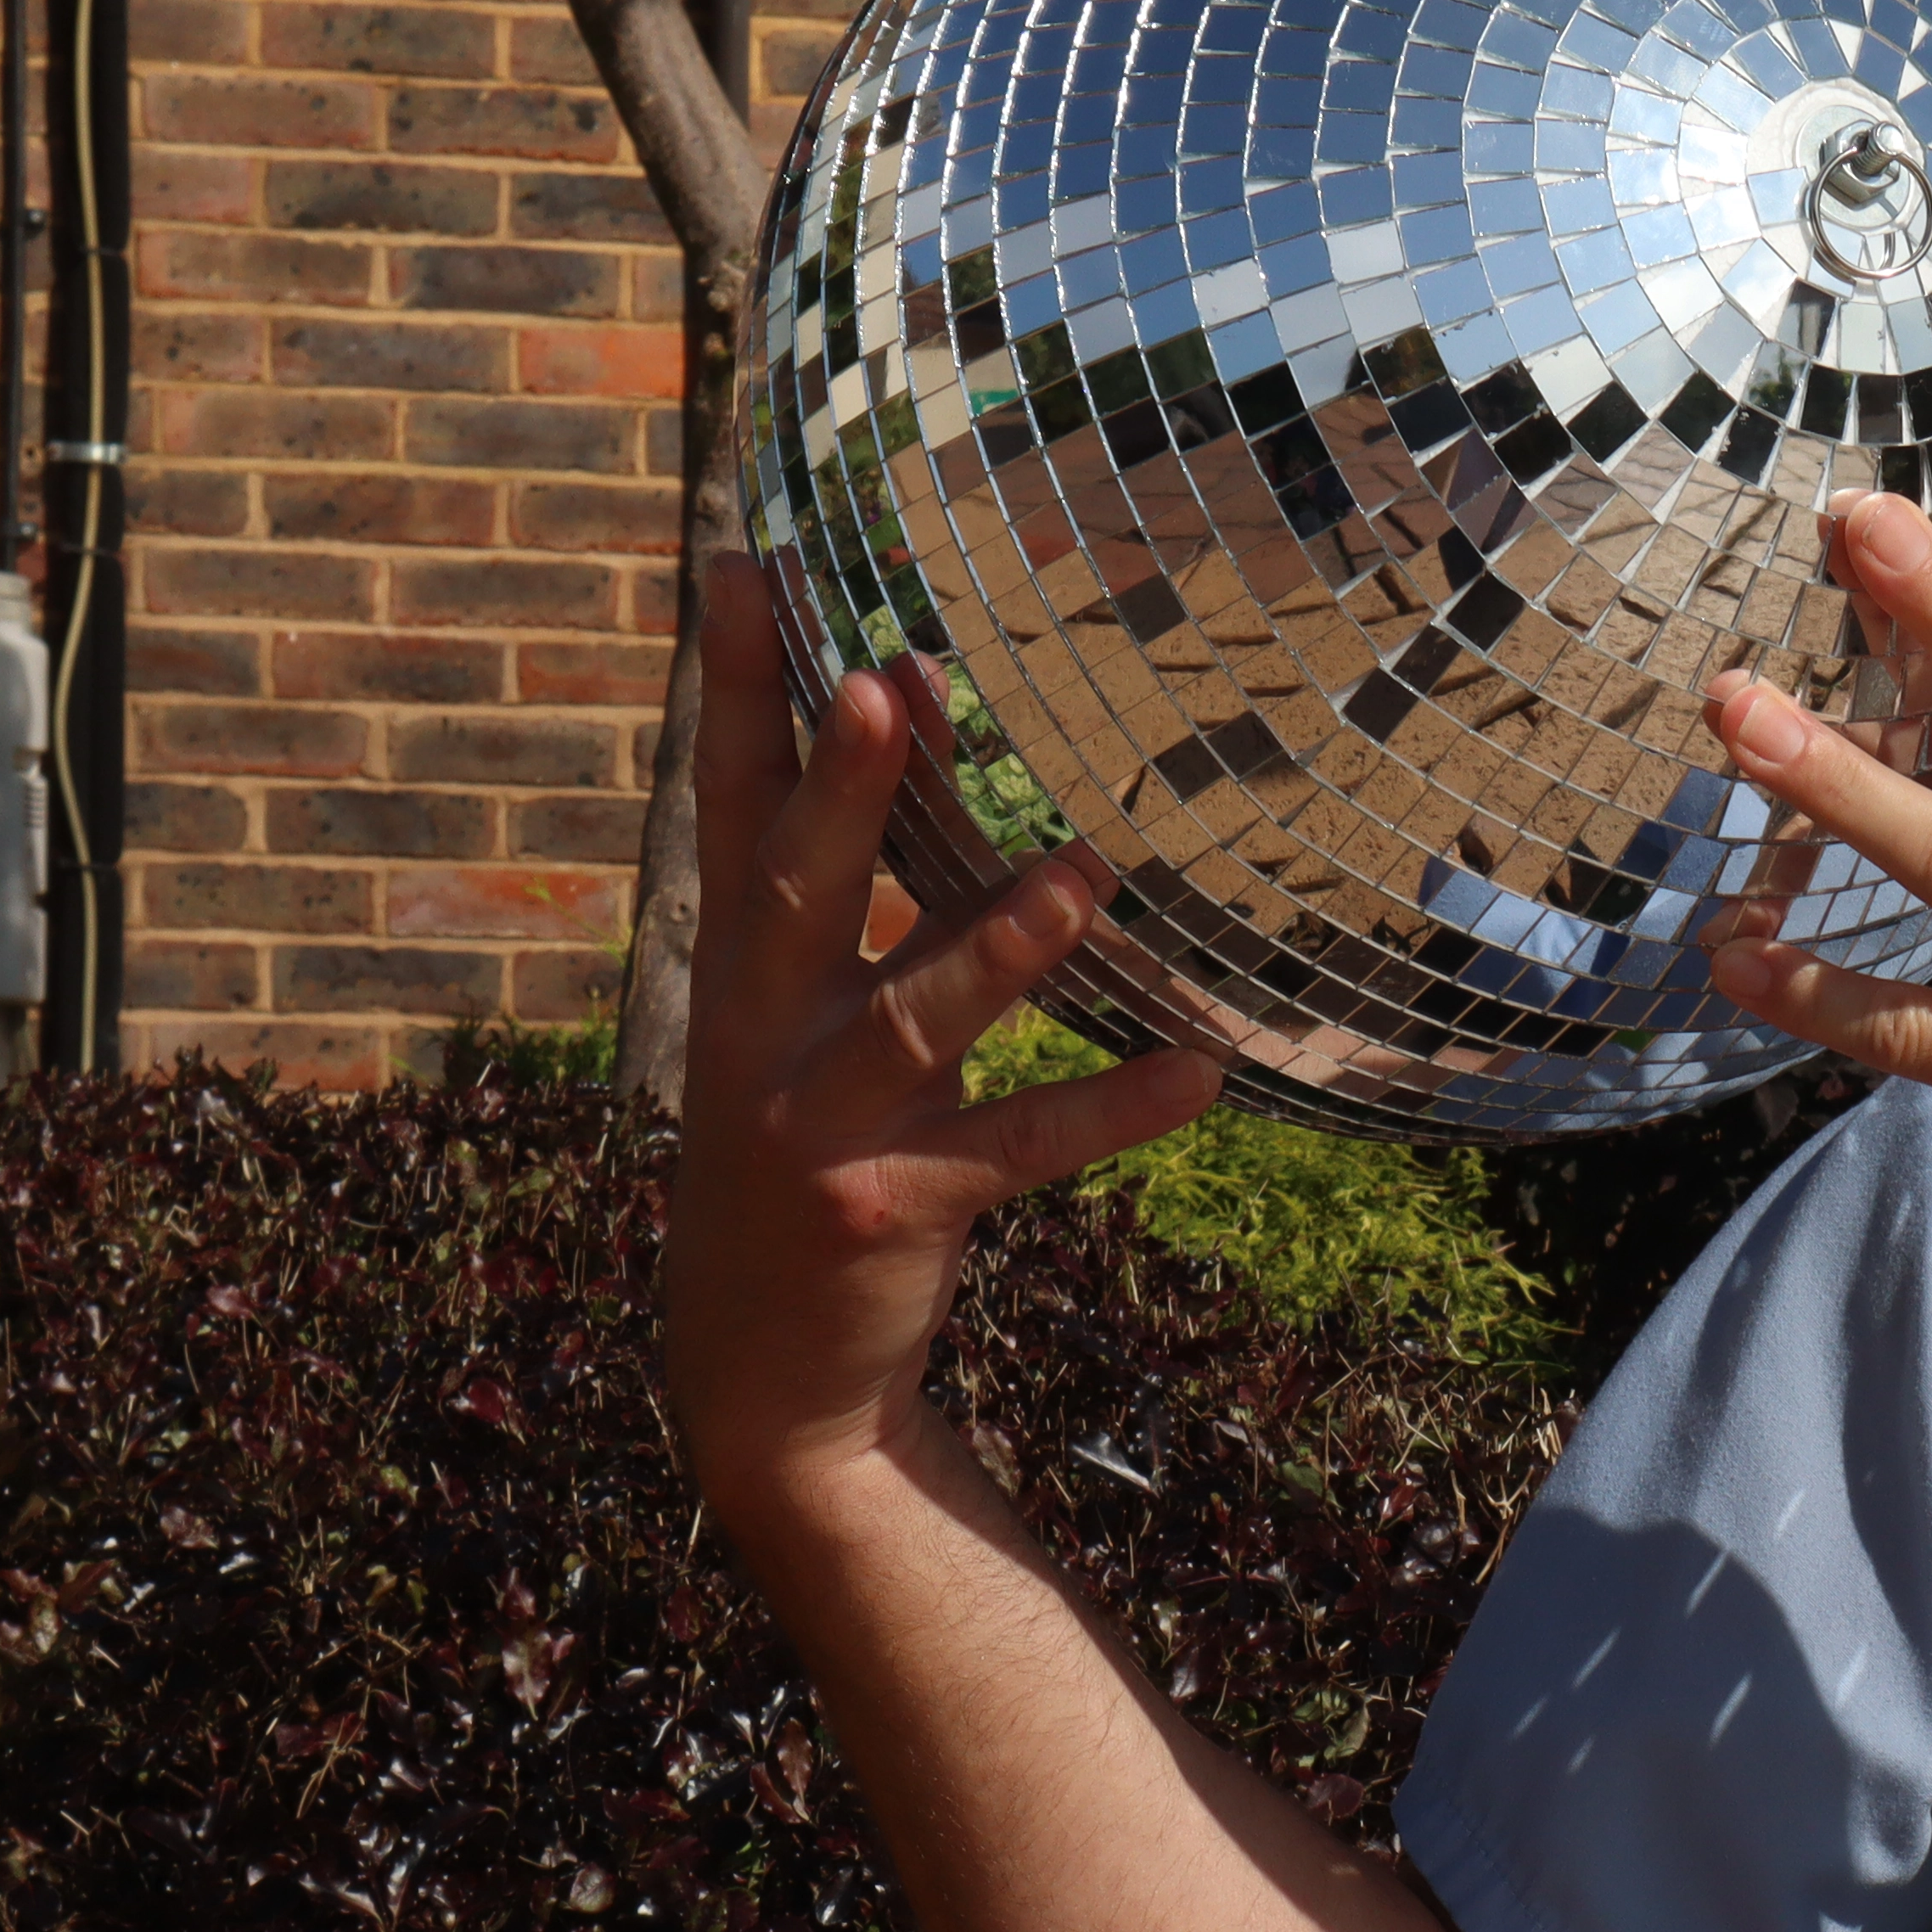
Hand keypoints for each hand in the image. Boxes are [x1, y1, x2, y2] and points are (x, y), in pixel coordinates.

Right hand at [660, 557, 1220, 1528]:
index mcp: (739, 970)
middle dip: (839, 786)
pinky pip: (1020, 1149)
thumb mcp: (817, 1017)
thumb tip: (942, 742)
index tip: (741, 561)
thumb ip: (876, 897)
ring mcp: (817, 1126)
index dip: (735, 686)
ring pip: (916, 1018)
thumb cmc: (813, 1145)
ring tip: (1081, 874)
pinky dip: (1112, 1106)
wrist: (763, 1371)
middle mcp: (760, 1034)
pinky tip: (1201, 1070)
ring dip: (999, 945)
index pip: (729, 802)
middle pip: (800, 886)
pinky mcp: (892, 1208)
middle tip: (881, 680)